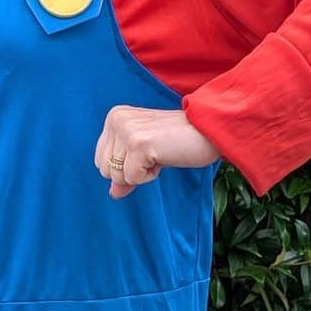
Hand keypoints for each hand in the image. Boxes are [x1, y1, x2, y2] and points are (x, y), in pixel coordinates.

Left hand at [94, 106, 221, 198]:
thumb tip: (113, 194)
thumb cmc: (180, 141)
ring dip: (143, 173)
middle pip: (105, 170)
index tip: (148, 151)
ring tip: (161, 153)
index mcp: (115, 117)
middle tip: (156, 152)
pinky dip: (150, 175)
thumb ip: (125, 171)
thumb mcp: (146, 154)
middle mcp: (116, 120)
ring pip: (117, 177)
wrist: (209, 130)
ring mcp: (126, 130)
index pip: (101, 160)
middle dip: (132, 171)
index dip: (125, 166)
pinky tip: (165, 156)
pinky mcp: (138, 144)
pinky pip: (132, 179)